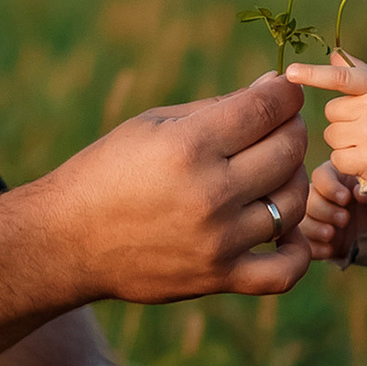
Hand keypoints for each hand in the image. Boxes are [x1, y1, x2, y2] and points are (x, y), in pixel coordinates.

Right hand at [39, 74, 310, 304]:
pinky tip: (285, 228)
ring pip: (293, 201)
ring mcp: (218, 241)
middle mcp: (209, 194)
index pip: (268, 108)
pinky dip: (299, 248)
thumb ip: (219, 108)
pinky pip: (286, 270)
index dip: (285, 94)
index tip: (282, 93)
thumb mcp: (154, 125)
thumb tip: (276, 87)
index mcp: (188, 147)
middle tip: (276, 128)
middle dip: (290, 129)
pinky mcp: (220, 278)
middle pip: (289, 150)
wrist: (68, 241)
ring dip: (292, 179)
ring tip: (272, 171)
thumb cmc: (109, 171)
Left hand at [287, 48, 366, 185]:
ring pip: (332, 136)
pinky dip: (348, 161)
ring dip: (345, 142)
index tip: (290, 72)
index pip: (341, 78)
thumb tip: (333, 54)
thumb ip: (359, 72)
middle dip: (344, 120)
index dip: (313, 74)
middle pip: (332, 112)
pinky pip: (337, 158)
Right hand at [301, 164, 366, 264]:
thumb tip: (358, 192)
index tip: (346, 199)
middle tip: (344, 219)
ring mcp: (314, 217)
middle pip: (307, 197)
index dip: (330, 187)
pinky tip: (329, 249)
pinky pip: (303, 242)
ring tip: (331, 234)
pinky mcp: (314, 239)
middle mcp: (321, 195)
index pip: (321, 175)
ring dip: (314, 228)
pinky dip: (314, 247)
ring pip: (301, 219)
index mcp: (337, 177)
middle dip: (324, 210)